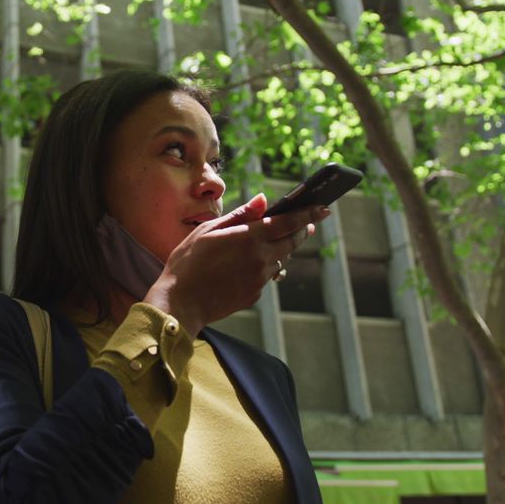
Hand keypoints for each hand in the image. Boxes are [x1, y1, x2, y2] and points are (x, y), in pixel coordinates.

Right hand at [143, 193, 329, 337]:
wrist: (181, 302)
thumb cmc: (188, 262)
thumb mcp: (209, 230)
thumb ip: (240, 215)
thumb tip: (263, 200)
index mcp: (250, 237)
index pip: (289, 222)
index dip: (309, 214)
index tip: (324, 208)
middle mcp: (261, 258)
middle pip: (292, 241)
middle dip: (301, 231)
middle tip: (305, 224)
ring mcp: (260, 279)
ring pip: (281, 259)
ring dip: (281, 249)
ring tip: (270, 243)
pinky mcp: (255, 294)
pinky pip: (266, 276)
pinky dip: (262, 268)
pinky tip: (244, 266)